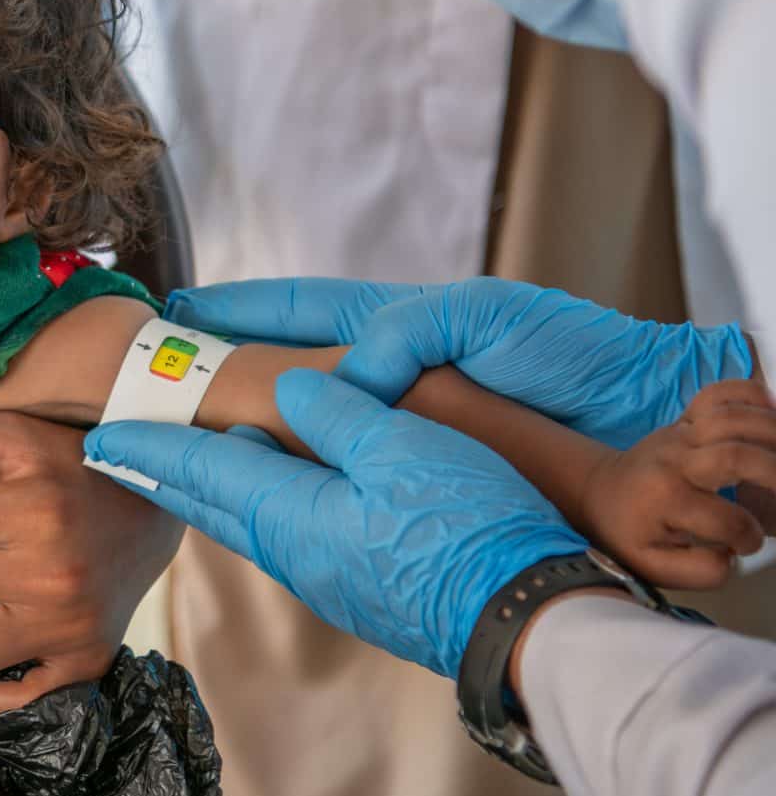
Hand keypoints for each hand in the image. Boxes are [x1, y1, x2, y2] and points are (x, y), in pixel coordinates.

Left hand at [85, 369, 587, 677]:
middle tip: (114, 449)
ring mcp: (325, 578)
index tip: (98, 433)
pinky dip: (253, 506)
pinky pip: (283, 537)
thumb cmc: (471, 531)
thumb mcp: (405, 449)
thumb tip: (284, 389)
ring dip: (204, 488)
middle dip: (159, 470)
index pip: (199, 470)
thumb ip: (336, 416)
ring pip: (244, 522)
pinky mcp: (358, 591)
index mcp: (292, 514)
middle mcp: (294, 553)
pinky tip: (266, 495)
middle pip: (209, 501)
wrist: (526, 628)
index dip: (148, 445)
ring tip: (178, 462)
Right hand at [167, 276, 754, 448]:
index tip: (178, 310)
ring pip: (297, 431)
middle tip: (152, 377)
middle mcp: (385, 378)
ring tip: (178, 432)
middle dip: (216, 371)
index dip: (237, 308)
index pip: (298, 308)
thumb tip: (335, 384)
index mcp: (396, 326)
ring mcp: (396, 432)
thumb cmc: (571, 356)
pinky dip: (286, 479)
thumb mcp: (481, 315)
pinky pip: (332, 476)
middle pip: (281, 373)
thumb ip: (399, 334)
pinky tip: (249, 487)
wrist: (642, 428)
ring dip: (238, 433)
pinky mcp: (413, 479)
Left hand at [581, 380, 775, 588]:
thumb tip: (733, 555)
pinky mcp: (683, 420)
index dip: (748, 537)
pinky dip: (747, 394)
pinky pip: (716, 394)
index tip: (746, 543)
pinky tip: (770, 410)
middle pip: (735, 456)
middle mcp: (675, 461)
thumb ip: (698, 570)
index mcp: (667, 499)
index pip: (726, 519)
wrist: (599, 491)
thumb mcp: (653, 565)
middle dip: (775, 475)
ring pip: (731, 419)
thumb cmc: (629, 531)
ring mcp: (679, 435)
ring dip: (770, 432)